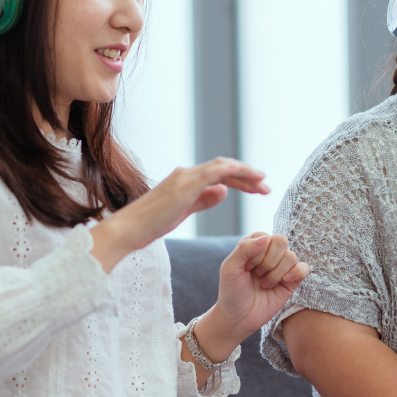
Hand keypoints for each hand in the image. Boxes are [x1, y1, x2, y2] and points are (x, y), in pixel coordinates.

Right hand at [91, 158, 268, 271]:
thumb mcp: (183, 211)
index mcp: (186, 180)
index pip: (220, 174)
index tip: (258, 189)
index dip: (242, 180)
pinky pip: (212, 172)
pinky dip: (231, 171)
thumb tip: (223, 191)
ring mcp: (185, 177)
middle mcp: (186, 174)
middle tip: (267, 187)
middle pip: (225, 168)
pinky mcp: (184, 185)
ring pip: (222, 167)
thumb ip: (203, 200)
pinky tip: (245, 176)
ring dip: (245, 174)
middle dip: (248, 177)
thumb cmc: (151, 224)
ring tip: (263, 183)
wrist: (129, 229)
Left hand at [191, 233, 309, 362]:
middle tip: (258, 274)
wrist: (238, 317)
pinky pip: (304, 268)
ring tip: (265, 284)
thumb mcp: (229, 268)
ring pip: (291, 256)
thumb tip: (266, 238)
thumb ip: (244, 249)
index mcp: (254, 246)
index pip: (264, 236)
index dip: (257, 252)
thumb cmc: (232, 292)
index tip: (246, 267)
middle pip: (281, 241)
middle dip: (269, 260)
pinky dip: (296, 272)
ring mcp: (282, 267)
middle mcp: (269, 254)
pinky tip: (284, 281)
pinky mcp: (291, 281)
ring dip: (276, 272)